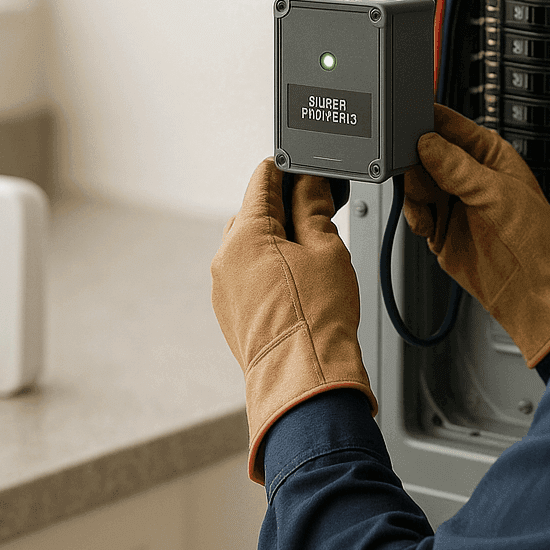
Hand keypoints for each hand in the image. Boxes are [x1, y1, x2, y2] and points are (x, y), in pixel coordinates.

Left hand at [211, 159, 376, 483]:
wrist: (305, 380)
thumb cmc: (316, 320)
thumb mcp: (326, 248)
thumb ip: (313, 207)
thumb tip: (308, 183)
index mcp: (243, 235)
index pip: (263, 180)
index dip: (291, 169)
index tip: (311, 169)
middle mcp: (224, 259)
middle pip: (255, 213)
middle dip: (286, 209)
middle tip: (323, 214)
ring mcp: (223, 288)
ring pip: (252, 247)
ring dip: (278, 242)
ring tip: (316, 257)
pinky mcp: (230, 313)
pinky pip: (248, 276)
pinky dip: (270, 270)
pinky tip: (300, 284)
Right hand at [404, 105, 549, 365]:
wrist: (534, 289)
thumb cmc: (536, 237)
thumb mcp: (495, 193)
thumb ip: (457, 167)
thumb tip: (425, 142)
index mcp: (486, 153)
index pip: (446, 124)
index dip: (423, 124)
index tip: (406, 133)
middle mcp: (466, 173)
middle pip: (420, 152)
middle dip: (414, 165)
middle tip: (422, 183)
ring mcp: (452, 200)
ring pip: (413, 182)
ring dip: (414, 195)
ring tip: (429, 211)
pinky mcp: (440, 226)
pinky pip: (414, 211)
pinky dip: (414, 217)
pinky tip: (428, 227)